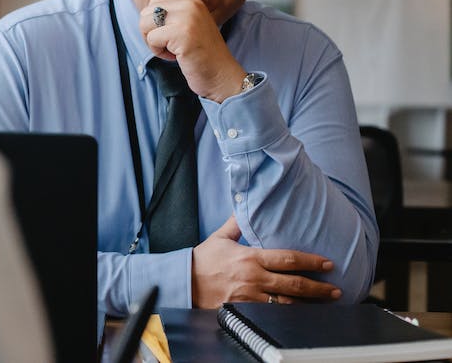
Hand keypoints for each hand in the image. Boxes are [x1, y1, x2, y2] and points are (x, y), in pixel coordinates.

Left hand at [139, 0, 245, 101]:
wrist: (223, 76)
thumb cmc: (203, 56)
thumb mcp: (189, 27)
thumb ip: (172, 17)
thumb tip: (144, 15)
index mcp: (192, 2)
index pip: (155, 0)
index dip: (154, 21)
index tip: (170, 36)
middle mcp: (190, 5)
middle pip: (147, 11)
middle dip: (150, 32)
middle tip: (169, 46)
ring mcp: (187, 18)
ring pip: (145, 23)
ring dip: (153, 42)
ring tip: (173, 50)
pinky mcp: (182, 34)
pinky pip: (152, 39)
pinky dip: (159, 52)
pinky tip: (176, 57)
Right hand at [191, 216, 341, 307]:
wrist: (184, 283)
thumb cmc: (202, 260)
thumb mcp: (219, 238)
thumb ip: (236, 224)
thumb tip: (245, 206)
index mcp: (250, 257)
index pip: (288, 259)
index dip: (311, 261)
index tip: (327, 263)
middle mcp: (254, 277)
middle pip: (294, 283)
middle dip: (318, 287)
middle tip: (336, 289)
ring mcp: (250, 296)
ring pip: (287, 303)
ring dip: (308, 304)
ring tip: (325, 304)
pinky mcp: (245, 310)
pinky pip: (272, 314)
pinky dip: (288, 314)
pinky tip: (301, 315)